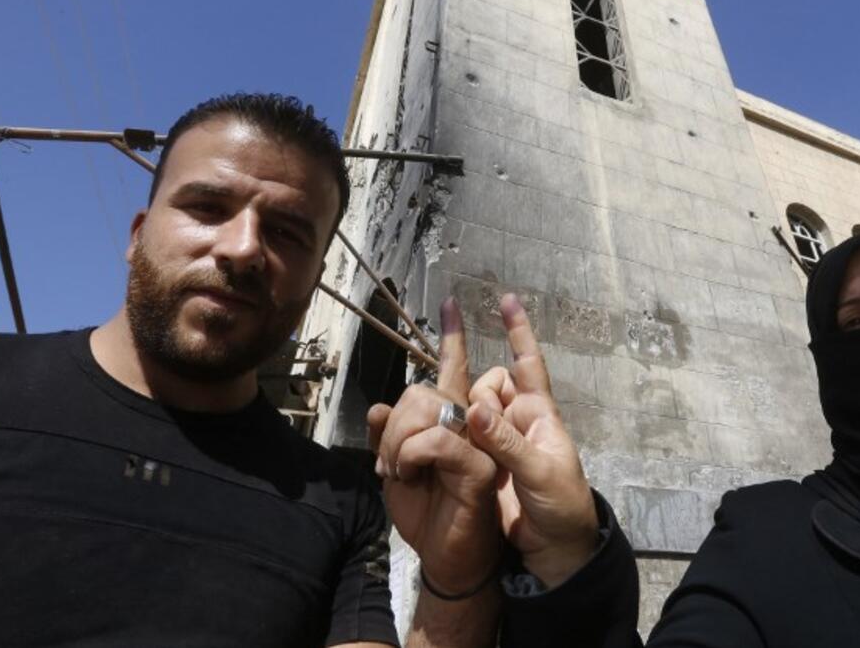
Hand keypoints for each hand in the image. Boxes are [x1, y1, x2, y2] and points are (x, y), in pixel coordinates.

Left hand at [368, 298, 500, 597]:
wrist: (445, 557)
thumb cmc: (426, 513)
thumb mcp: (396, 470)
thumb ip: (388, 436)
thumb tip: (379, 408)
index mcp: (451, 421)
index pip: (453, 370)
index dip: (453, 336)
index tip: (451, 302)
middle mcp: (469, 425)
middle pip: (425, 389)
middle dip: (394, 424)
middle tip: (387, 463)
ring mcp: (478, 443)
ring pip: (429, 408)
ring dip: (398, 443)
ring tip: (399, 472)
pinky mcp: (480, 466)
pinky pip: (437, 440)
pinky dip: (411, 456)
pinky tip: (410, 476)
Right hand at [466, 294, 598, 587]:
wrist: (553, 549)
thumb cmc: (562, 505)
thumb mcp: (540, 472)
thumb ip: (506, 443)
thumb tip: (473, 408)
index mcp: (539, 414)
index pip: (528, 365)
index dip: (519, 332)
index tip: (507, 300)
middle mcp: (515, 421)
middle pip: (487, 386)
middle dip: (479, 399)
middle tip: (480, 432)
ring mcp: (496, 441)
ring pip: (468, 410)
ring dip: (462, 420)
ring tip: (471, 451)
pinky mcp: (478, 462)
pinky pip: (458, 437)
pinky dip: (447, 437)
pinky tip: (436, 450)